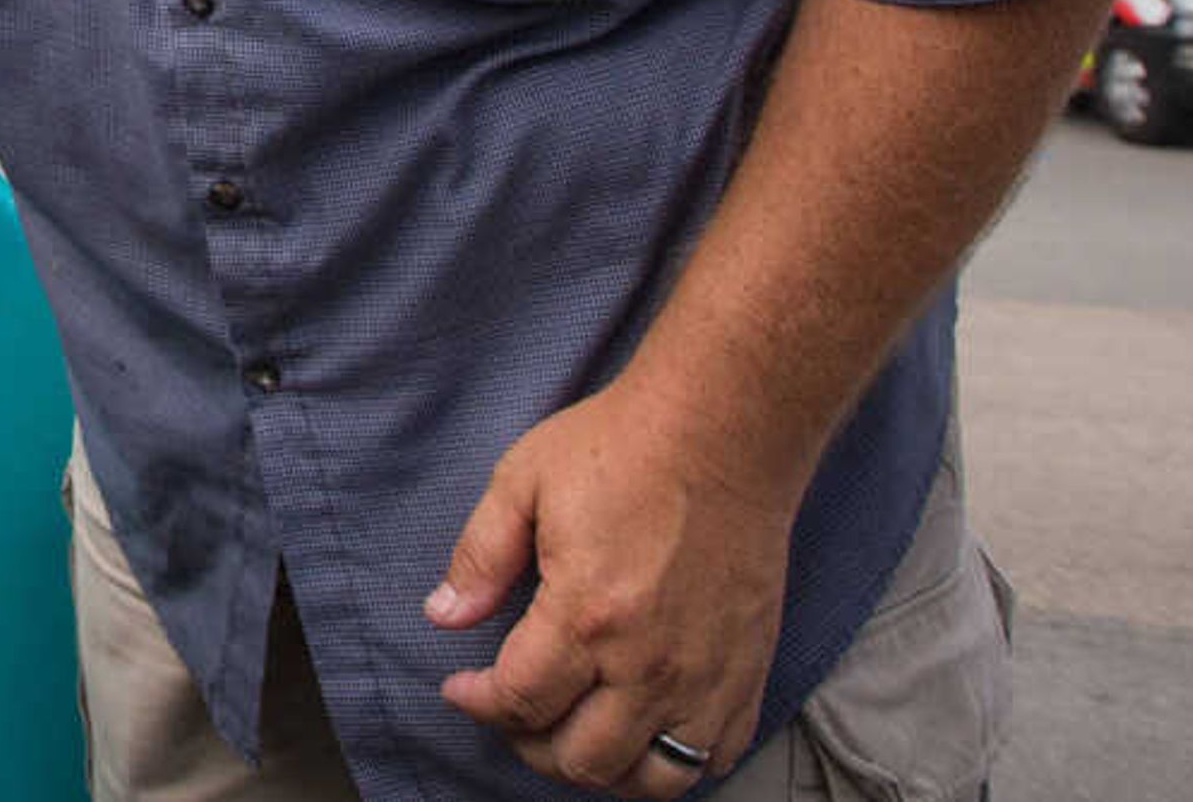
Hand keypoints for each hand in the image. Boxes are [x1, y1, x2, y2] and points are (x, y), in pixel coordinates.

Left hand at [427, 380, 798, 793]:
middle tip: (513, 708)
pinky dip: (673, 761)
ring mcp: (707, 675)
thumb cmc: (623, 444)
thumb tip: (443, 617)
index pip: (519, 702)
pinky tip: (641, 726)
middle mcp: (650, 663)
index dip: (477, 703)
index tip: (461, 687)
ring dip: (601, 766)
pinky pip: (714, 757)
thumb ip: (480, 557)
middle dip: (529, 744)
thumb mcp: (524, 480)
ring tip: (573, 728)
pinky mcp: (750, 670)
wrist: (725, 426)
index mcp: (587, 615)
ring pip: (650, 778)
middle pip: (581, 759)